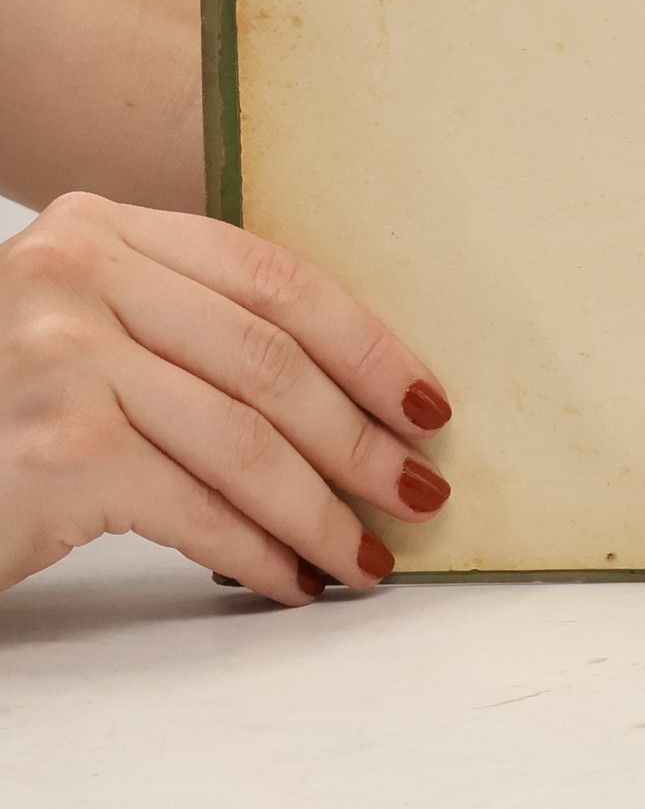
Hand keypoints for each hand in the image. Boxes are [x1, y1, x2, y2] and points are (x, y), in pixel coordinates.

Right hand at [0, 193, 450, 603]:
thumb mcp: (82, 331)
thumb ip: (184, 326)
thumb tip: (353, 392)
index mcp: (102, 227)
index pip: (274, 277)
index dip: (367, 345)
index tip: (427, 403)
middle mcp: (76, 274)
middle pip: (271, 361)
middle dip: (362, 438)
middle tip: (422, 491)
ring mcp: (58, 358)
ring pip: (246, 440)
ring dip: (324, 510)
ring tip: (368, 554)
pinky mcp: (53, 449)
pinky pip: (197, 507)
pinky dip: (260, 552)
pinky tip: (296, 581)